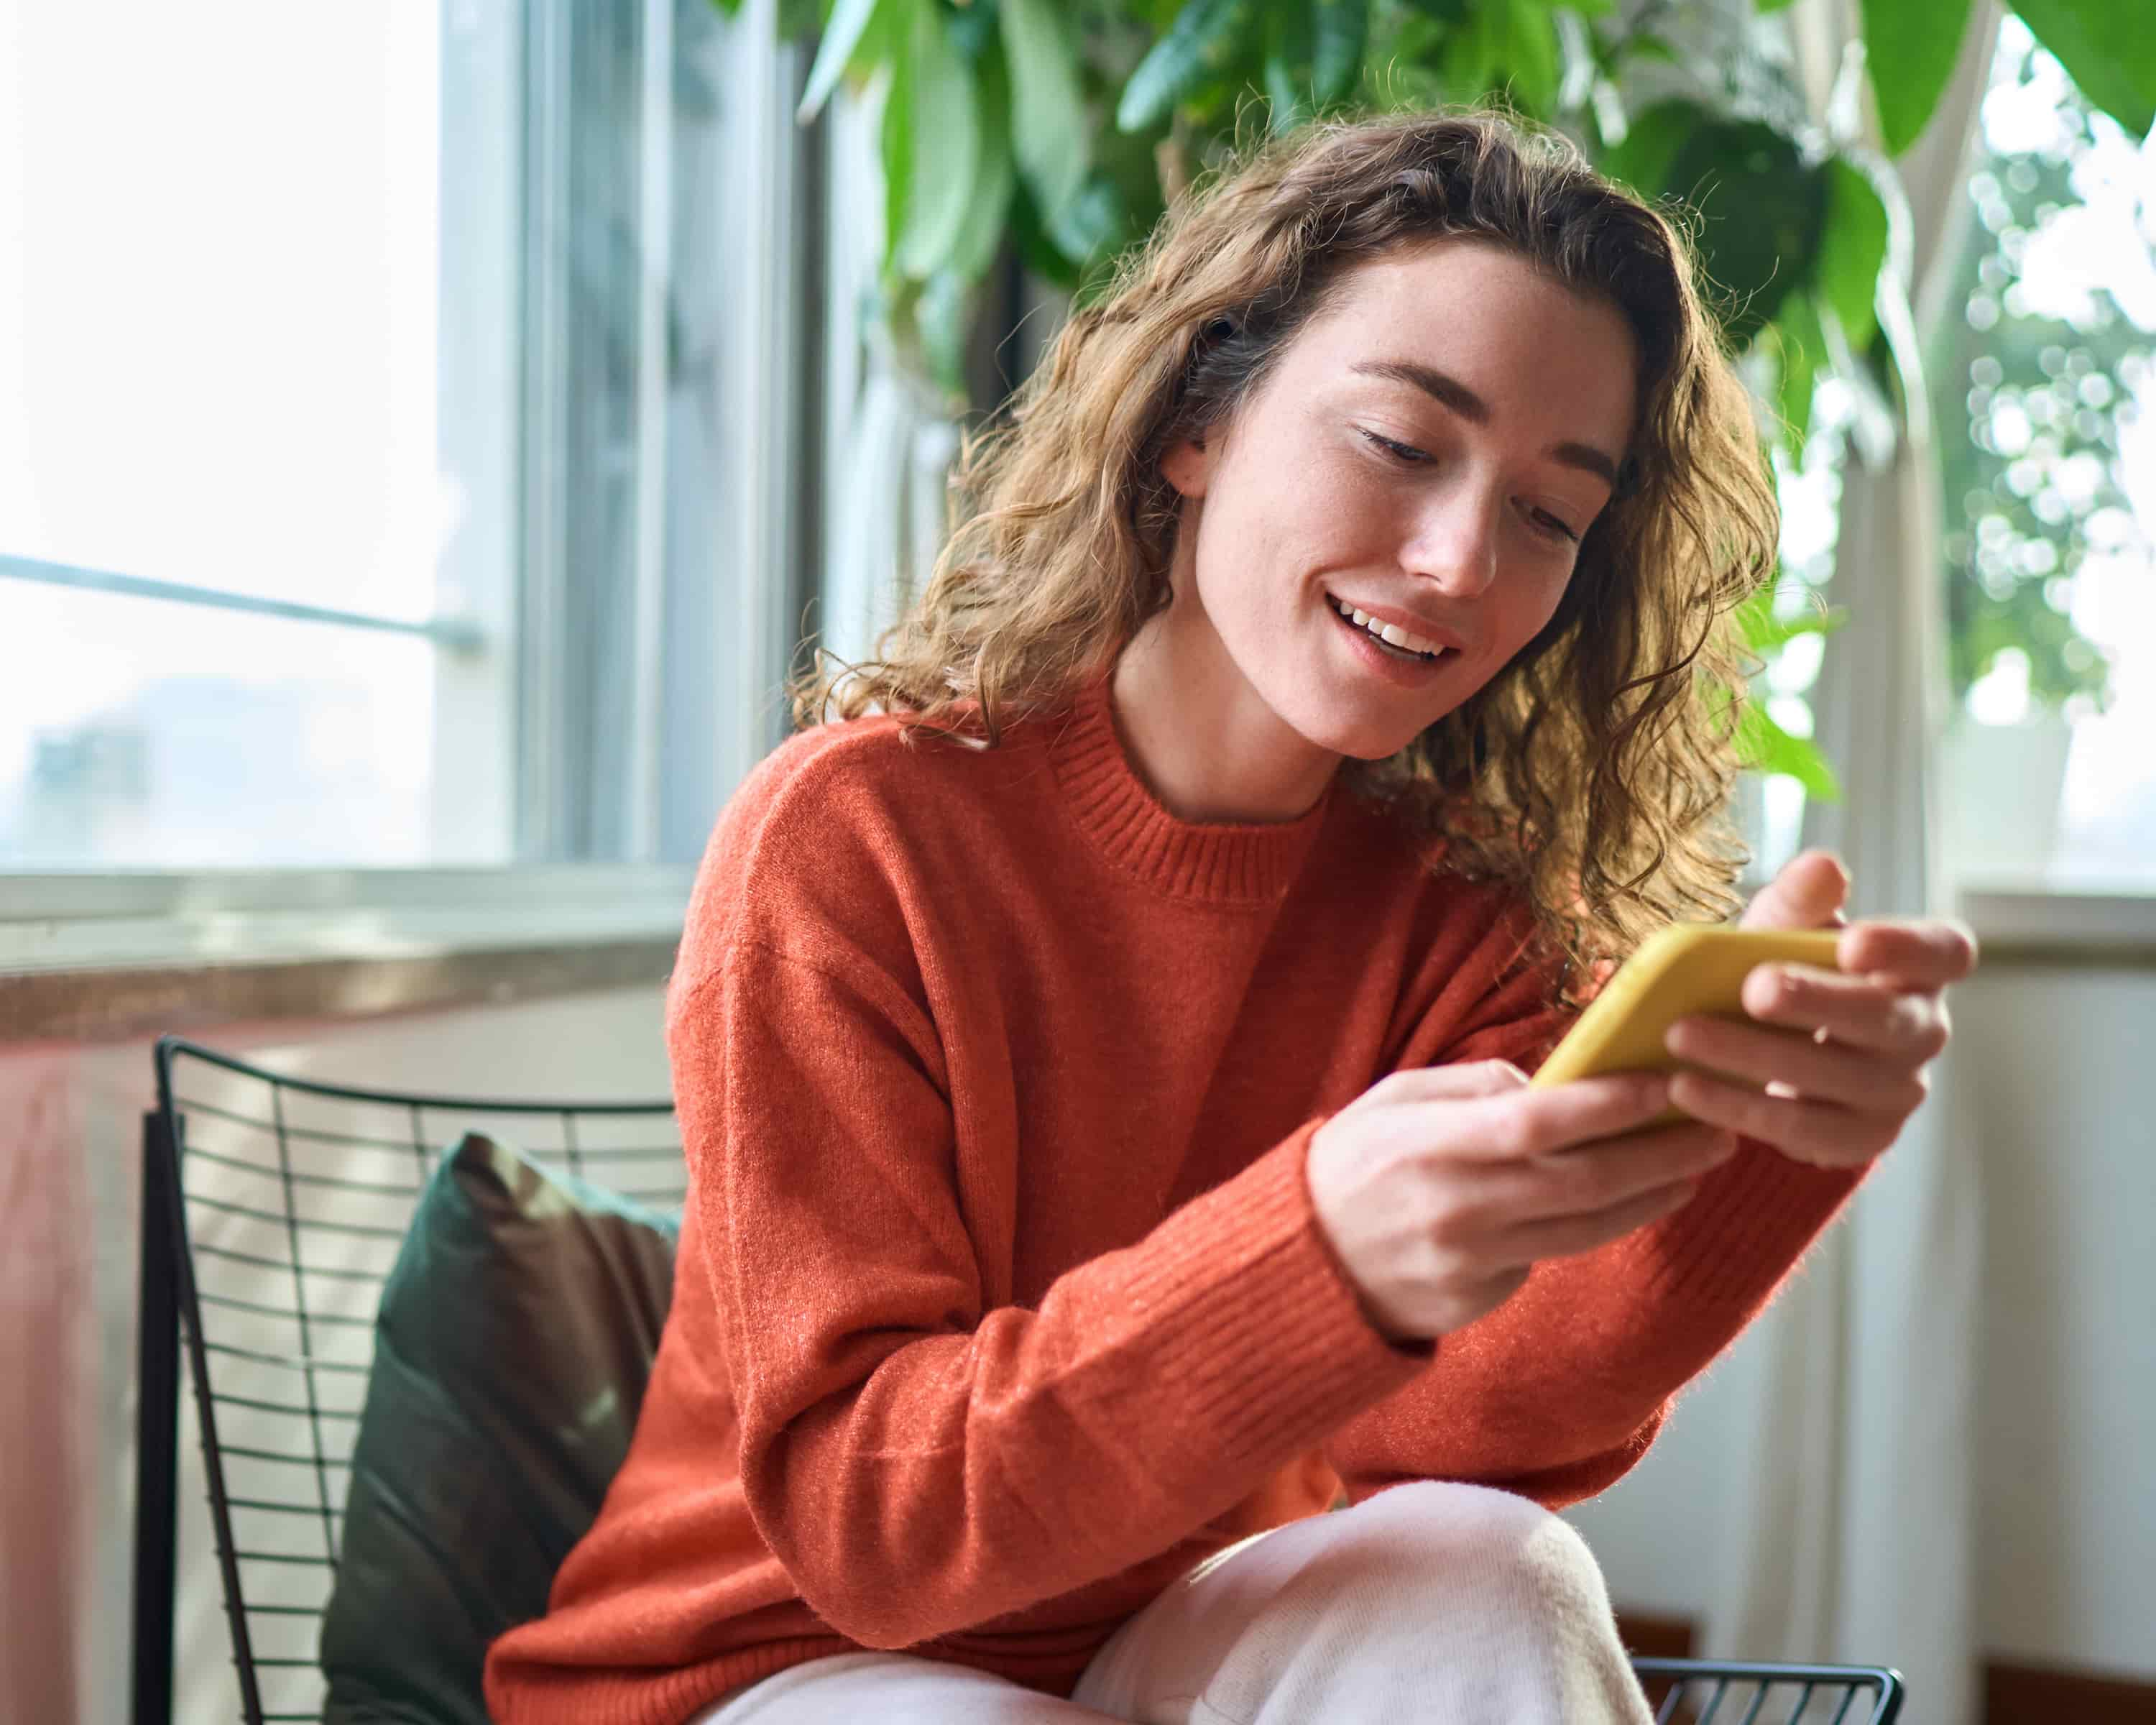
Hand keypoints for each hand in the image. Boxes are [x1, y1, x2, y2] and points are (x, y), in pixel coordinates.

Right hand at [1306, 1061, 1739, 1343]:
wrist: (1301, 1264)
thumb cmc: (1352, 1162)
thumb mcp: (1394, 1100)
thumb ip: (1474, 1087)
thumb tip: (1555, 1085)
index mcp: (1429, 1147)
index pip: (1536, 1125)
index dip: (1607, 1106)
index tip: (1664, 1085)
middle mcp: (1455, 1211)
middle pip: (1582, 1184)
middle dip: (1660, 1155)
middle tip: (1716, 1129)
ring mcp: (1468, 1265)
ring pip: (1584, 1230)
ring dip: (1651, 1197)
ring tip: (1695, 1167)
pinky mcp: (1477, 1302)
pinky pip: (1549, 1258)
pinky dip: (1593, 1227)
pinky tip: (1628, 1200)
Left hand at [1663, 850, 1976, 1168]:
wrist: (1768, 1049)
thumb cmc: (1787, 971)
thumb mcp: (1784, 931)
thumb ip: (1800, 902)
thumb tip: (1822, 865)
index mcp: (1919, 969)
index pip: (1943, 952)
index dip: (1905, 948)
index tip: (1852, 941)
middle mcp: (1922, 1031)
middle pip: (1883, 1021)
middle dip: (1815, 1003)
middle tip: (1752, 989)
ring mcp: (1898, 1091)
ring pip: (1835, 1080)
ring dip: (1755, 1059)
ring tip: (1682, 1036)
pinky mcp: (1861, 1138)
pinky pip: (1804, 1130)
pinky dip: (1739, 1109)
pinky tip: (1686, 1088)